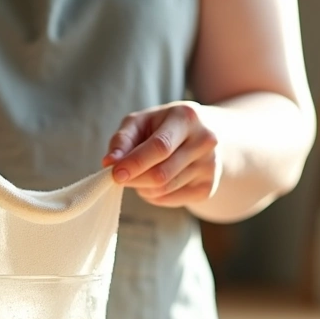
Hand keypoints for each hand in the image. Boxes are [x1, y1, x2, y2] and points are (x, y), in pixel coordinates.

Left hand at [102, 101, 220, 206]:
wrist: (204, 134)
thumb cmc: (164, 126)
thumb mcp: (141, 122)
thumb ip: (123, 140)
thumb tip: (109, 162)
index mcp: (187, 118)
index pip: (160, 147)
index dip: (135, 163)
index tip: (115, 174)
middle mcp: (204, 141)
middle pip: (161, 174)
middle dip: (134, 179)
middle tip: (120, 177)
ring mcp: (210, 166)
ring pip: (164, 189)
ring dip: (142, 187)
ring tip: (141, 174)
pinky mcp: (208, 187)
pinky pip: (170, 200)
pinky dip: (154, 196)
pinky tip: (156, 182)